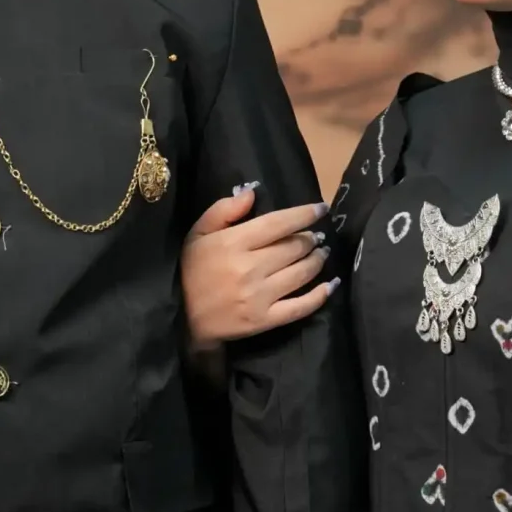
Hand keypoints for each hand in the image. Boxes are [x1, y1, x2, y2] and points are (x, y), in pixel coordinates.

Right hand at [182, 186, 335, 349]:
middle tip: (316, 237)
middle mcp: (250, 268)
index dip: (304, 215)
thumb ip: (223, 210)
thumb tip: (252, 192)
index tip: (321, 209)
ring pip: (301, 273)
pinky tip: (330, 285)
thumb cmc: (191, 271)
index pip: (278, 223)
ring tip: (321, 253)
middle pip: (294, 248)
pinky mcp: (265, 320)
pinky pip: (301, 306)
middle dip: (310, 239)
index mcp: (234, 243)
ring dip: (317, 260)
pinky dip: (320, 295)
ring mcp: (260, 296)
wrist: (182, 319)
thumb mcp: (197, 234)